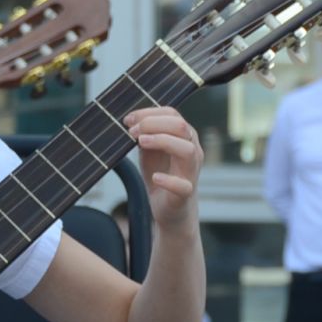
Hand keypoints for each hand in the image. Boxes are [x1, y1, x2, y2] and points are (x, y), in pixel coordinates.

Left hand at [125, 107, 202, 230]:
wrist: (170, 209)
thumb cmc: (162, 175)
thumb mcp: (150, 151)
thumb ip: (145, 136)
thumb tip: (130, 121)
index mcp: (185, 137)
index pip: (172, 114)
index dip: (149, 113)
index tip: (128, 120)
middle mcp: (193, 151)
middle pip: (181, 127)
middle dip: (153, 124)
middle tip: (132, 131)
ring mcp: (191, 172)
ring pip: (187, 150)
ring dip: (163, 142)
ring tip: (141, 143)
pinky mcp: (186, 193)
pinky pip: (183, 185)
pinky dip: (168, 180)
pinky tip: (155, 177)